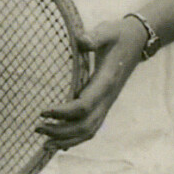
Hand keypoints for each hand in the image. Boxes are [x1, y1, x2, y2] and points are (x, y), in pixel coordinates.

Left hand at [35, 17, 149, 148]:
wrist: (137, 41)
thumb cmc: (118, 35)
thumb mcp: (107, 31)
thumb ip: (94, 37)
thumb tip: (80, 40)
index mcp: (106, 82)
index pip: (83, 106)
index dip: (63, 112)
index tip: (43, 111)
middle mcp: (107, 98)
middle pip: (84, 125)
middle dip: (60, 131)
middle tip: (37, 127)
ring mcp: (106, 103)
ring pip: (88, 131)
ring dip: (67, 139)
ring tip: (44, 142)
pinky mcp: (104, 105)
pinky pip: (91, 128)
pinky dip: (75, 139)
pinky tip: (59, 143)